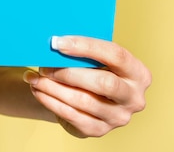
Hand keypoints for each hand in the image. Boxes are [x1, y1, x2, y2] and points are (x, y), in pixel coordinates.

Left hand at [24, 36, 151, 137]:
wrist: (85, 99)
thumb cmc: (90, 71)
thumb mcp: (94, 59)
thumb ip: (82, 51)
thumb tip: (53, 43)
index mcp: (138, 73)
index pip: (116, 55)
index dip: (86, 46)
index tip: (57, 43)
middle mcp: (134, 98)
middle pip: (104, 83)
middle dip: (69, 72)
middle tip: (44, 65)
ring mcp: (118, 117)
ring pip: (83, 101)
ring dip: (53, 88)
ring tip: (35, 78)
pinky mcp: (99, 130)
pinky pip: (71, 115)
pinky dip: (50, 101)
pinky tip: (37, 90)